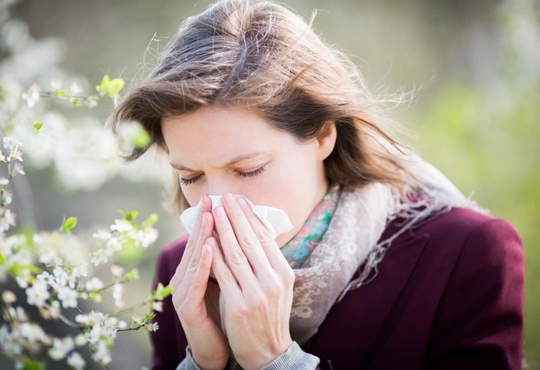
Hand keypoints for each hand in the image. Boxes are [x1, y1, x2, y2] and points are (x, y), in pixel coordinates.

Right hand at [170, 196, 228, 369]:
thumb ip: (229, 260)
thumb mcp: (228, 281)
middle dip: (204, 220)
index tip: (220, 198)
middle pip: (196, 243)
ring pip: (194, 259)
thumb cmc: (224, 312)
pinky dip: (203, 263)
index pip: (204, 239)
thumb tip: (242, 234)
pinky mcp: (185, 306)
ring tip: (210, 215)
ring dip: (202, 235)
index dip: (210, 218)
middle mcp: (185, 277)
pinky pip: (196, 281)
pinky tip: (209, 248)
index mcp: (195, 270)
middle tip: (211, 198)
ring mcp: (182, 291)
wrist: (216, 348)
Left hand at [210, 193, 294, 369]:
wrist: (268, 352)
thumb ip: (268, 262)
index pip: (265, 238)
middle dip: (235, 216)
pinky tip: (206, 242)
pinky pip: (223, 275)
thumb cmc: (269, 315)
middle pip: (251, 241)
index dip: (250, 217)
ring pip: (236, 254)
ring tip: (213, 212)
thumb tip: (255, 231)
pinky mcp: (239, 306)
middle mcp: (273, 280)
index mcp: (284, 273)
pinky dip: (214, 256)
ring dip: (222, 230)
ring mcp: (257, 293)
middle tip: (224, 197)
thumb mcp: (277, 286)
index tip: (239, 200)